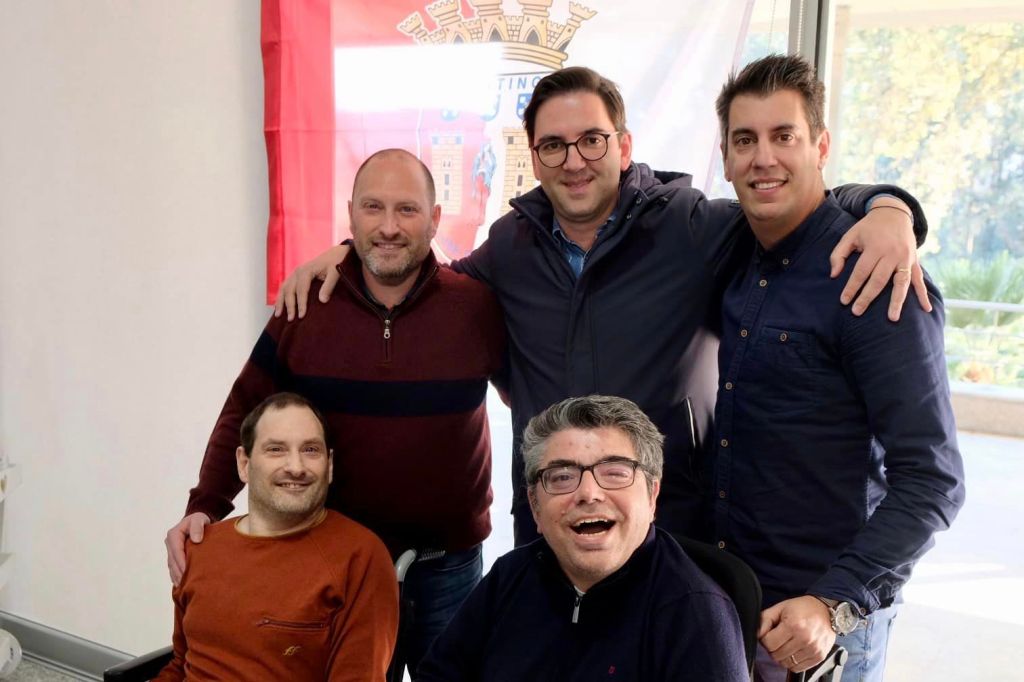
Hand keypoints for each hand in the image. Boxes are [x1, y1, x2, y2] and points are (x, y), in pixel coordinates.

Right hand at [165, 512, 210, 584]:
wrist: (196, 520)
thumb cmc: (199, 519)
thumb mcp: (199, 519)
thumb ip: (197, 527)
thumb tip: (196, 540)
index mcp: (173, 535)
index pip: (176, 551)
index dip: (181, 563)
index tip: (187, 573)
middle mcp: (169, 543)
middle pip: (173, 561)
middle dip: (179, 573)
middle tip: (186, 584)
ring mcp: (170, 550)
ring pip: (172, 566)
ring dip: (177, 576)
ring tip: (184, 587)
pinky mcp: (173, 555)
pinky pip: (173, 567)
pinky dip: (176, 576)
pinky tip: (181, 585)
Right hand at [272, 244, 349, 320]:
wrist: (336, 254)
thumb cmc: (337, 263)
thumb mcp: (336, 273)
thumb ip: (329, 286)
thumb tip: (322, 301)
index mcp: (306, 270)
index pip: (301, 290)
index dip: (301, 303)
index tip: (301, 316)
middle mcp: (298, 271)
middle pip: (290, 290)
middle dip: (289, 306)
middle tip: (291, 320)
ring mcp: (295, 274)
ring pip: (284, 289)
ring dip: (280, 302)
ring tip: (278, 315)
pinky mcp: (296, 276)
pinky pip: (285, 287)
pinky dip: (281, 297)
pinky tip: (279, 306)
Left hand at [758, 596, 835, 673]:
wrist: (826, 610)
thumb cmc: (802, 608)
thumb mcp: (780, 608)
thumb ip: (765, 620)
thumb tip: (757, 634)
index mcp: (793, 625)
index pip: (769, 643)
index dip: (764, 640)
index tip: (768, 635)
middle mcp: (804, 638)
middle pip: (777, 655)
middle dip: (773, 648)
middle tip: (778, 639)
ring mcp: (813, 649)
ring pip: (787, 663)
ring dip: (782, 656)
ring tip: (786, 645)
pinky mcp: (819, 656)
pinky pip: (799, 668)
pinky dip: (793, 662)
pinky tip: (794, 651)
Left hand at [829, 199, 930, 320]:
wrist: (894, 213)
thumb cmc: (868, 227)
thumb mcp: (850, 235)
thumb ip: (839, 254)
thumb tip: (833, 275)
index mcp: (875, 247)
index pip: (861, 271)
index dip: (852, 287)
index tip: (844, 301)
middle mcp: (892, 254)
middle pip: (879, 280)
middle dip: (867, 297)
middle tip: (857, 312)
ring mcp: (906, 258)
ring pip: (901, 283)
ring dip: (897, 302)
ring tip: (892, 318)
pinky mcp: (915, 261)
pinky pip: (919, 280)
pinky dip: (923, 295)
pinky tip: (926, 309)